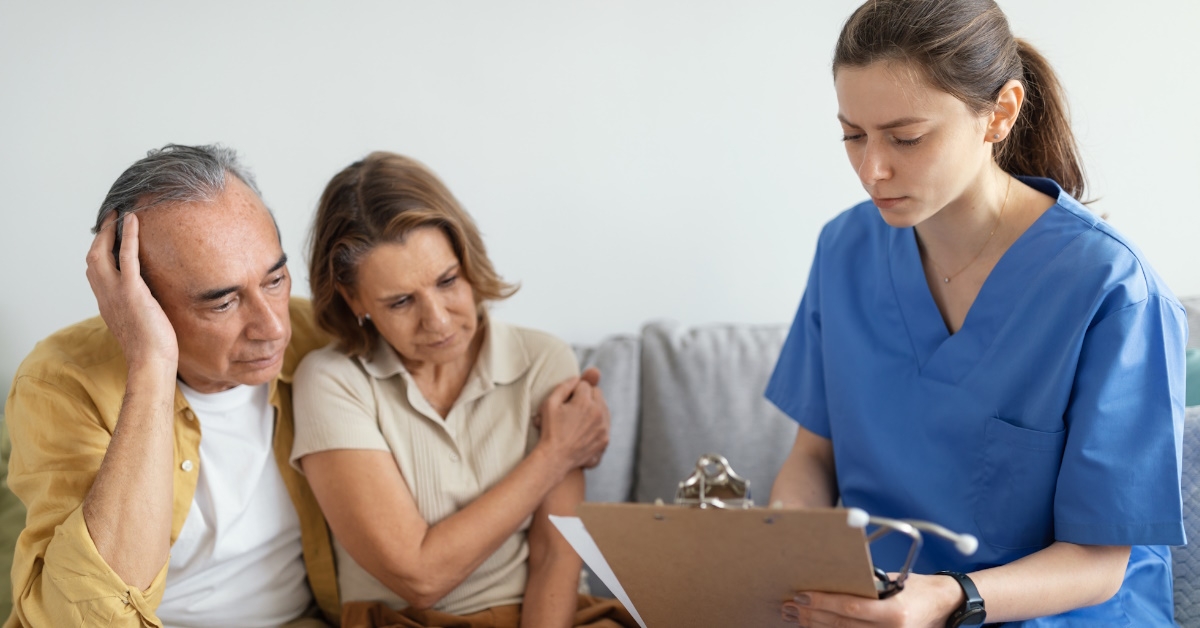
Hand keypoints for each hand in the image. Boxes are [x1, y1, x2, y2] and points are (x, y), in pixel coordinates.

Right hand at [85, 214, 178, 372]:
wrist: (151, 362)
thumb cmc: (151, 349)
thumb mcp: (140, 323)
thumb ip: (138, 308)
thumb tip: (151, 300)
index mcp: (106, 303)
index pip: (95, 272)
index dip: (99, 253)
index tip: (107, 240)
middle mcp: (105, 295)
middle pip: (93, 258)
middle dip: (100, 236)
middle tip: (110, 218)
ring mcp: (116, 293)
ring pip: (102, 253)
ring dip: (110, 231)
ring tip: (120, 214)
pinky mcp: (132, 291)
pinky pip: (127, 257)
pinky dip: (129, 236)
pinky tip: (133, 219)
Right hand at [535, 367, 610, 472]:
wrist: (555, 458)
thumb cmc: (549, 431)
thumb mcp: (549, 404)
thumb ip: (564, 387)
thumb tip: (576, 378)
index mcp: (584, 402)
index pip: (584, 385)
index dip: (574, 391)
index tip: (566, 401)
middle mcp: (598, 413)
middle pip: (598, 393)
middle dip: (587, 397)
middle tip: (574, 408)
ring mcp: (604, 428)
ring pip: (604, 408)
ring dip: (594, 409)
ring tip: (579, 419)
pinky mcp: (606, 440)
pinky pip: (606, 424)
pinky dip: (598, 424)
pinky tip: (585, 429)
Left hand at [781, 573, 961, 626]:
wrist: (946, 606)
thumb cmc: (919, 588)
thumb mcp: (894, 582)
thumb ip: (867, 587)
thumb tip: (834, 581)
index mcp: (894, 614)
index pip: (850, 608)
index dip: (823, 602)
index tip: (801, 595)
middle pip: (841, 625)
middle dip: (811, 615)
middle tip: (789, 605)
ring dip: (815, 625)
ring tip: (795, 616)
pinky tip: (815, 625)